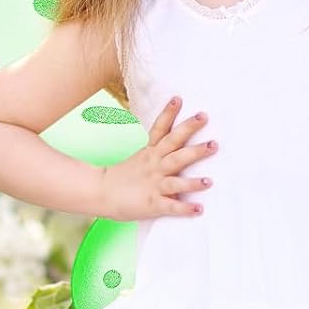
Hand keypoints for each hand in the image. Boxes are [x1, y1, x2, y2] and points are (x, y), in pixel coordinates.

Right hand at [100, 96, 216, 221]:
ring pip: (176, 181)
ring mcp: (154, 185)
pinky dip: (185, 209)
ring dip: (193, 182)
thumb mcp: (140, 156)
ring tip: (209, 181)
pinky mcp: (153, 204)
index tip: (178, 99)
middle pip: (174, 147)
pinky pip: (171, 207)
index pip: (160, 129)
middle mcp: (154, 165)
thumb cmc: (122, 176)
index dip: (168, 114)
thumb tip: (177, 137)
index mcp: (150, 152)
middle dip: (190, 133)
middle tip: (204, 119)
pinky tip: (199, 209)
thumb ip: (158, 148)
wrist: (99, 193)